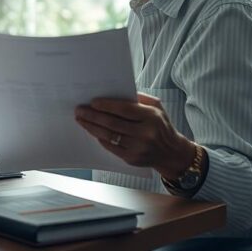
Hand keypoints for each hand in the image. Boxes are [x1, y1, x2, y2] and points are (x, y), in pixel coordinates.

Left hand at [75, 92, 196, 179]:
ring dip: (92, 127)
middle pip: (113, 123)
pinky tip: (92, 131)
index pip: (124, 109)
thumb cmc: (161, 126)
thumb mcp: (157, 107)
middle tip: (80, 110)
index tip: (92, 102)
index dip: (107, 105)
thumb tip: (116, 92)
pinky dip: (100, 138)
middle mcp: (145, 133)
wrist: (171, 153)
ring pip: (109, 135)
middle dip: (93, 116)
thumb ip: (139, 98)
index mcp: (151, 117)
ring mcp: (138, 148)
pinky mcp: (132, 158)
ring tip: (81, 120)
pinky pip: (111, 147)